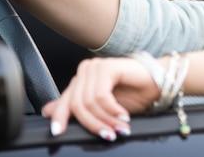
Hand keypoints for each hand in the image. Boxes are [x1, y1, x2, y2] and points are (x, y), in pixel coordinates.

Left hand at [41, 57, 160, 140]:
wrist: (157, 84)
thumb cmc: (133, 94)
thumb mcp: (103, 108)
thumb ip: (78, 108)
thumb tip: (47, 111)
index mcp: (81, 80)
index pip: (64, 101)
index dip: (60, 118)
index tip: (58, 133)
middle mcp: (86, 70)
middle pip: (77, 104)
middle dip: (93, 124)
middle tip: (108, 135)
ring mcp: (95, 67)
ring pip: (89, 102)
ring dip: (106, 120)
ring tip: (120, 128)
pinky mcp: (107, 67)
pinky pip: (101, 95)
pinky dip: (112, 110)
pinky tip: (123, 116)